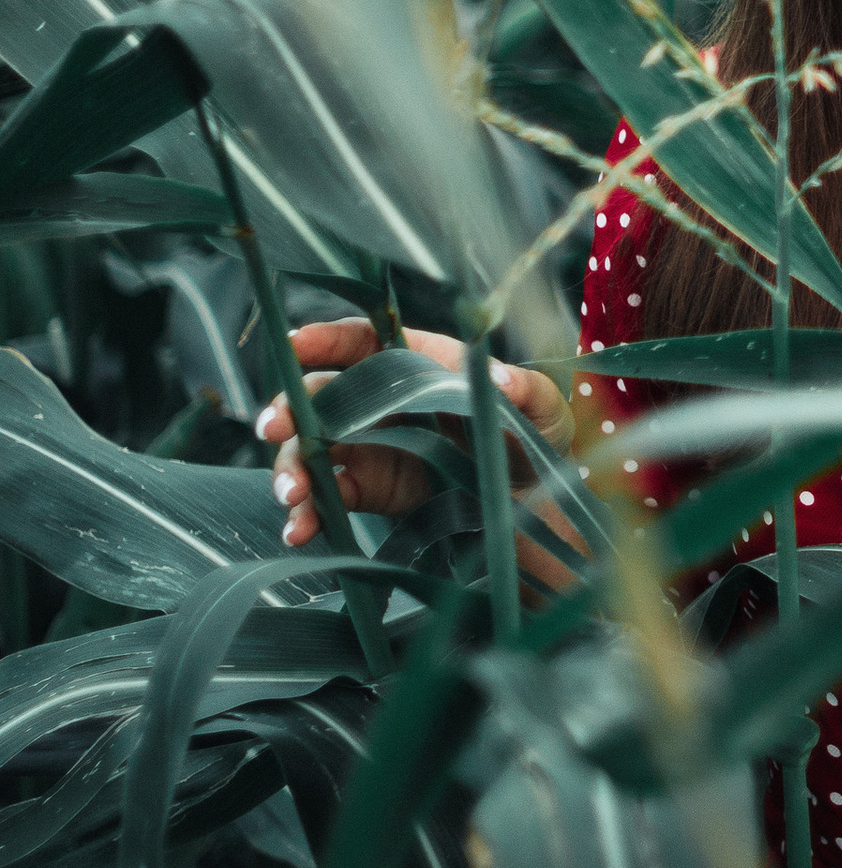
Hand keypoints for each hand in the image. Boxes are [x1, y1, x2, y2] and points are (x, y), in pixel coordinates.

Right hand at [262, 319, 568, 551]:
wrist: (538, 502)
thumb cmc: (538, 435)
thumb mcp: (542, 408)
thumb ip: (523, 391)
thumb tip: (499, 381)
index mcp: (420, 363)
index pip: (365, 340)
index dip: (327, 338)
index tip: (296, 342)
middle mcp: (385, 400)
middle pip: (321, 395)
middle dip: (289, 409)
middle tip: (274, 429)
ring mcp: (372, 446)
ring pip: (313, 448)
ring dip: (292, 468)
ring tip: (291, 496)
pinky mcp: (370, 490)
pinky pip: (328, 497)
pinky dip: (309, 513)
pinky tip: (299, 530)